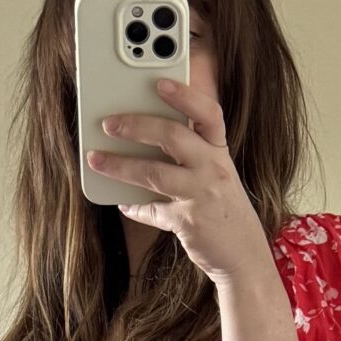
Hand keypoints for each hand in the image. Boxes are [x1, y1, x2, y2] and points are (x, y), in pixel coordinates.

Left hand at [86, 81, 272, 285]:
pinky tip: (123, 203)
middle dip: (136, 125)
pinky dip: (135, 207)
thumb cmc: (225, 212)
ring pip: (154, 173)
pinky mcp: (189, 222)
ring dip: (120, 165)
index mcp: (219, 153)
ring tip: (95, 159)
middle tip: (108, 123)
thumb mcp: (217, 178)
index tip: (159, 83)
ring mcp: (202, 195)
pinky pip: (153, 211)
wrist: (245, 257)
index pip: (208, 114)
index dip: (185, 95)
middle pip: (172, 135)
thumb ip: (191, 157)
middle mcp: (213, 169)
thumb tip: (147, 142)